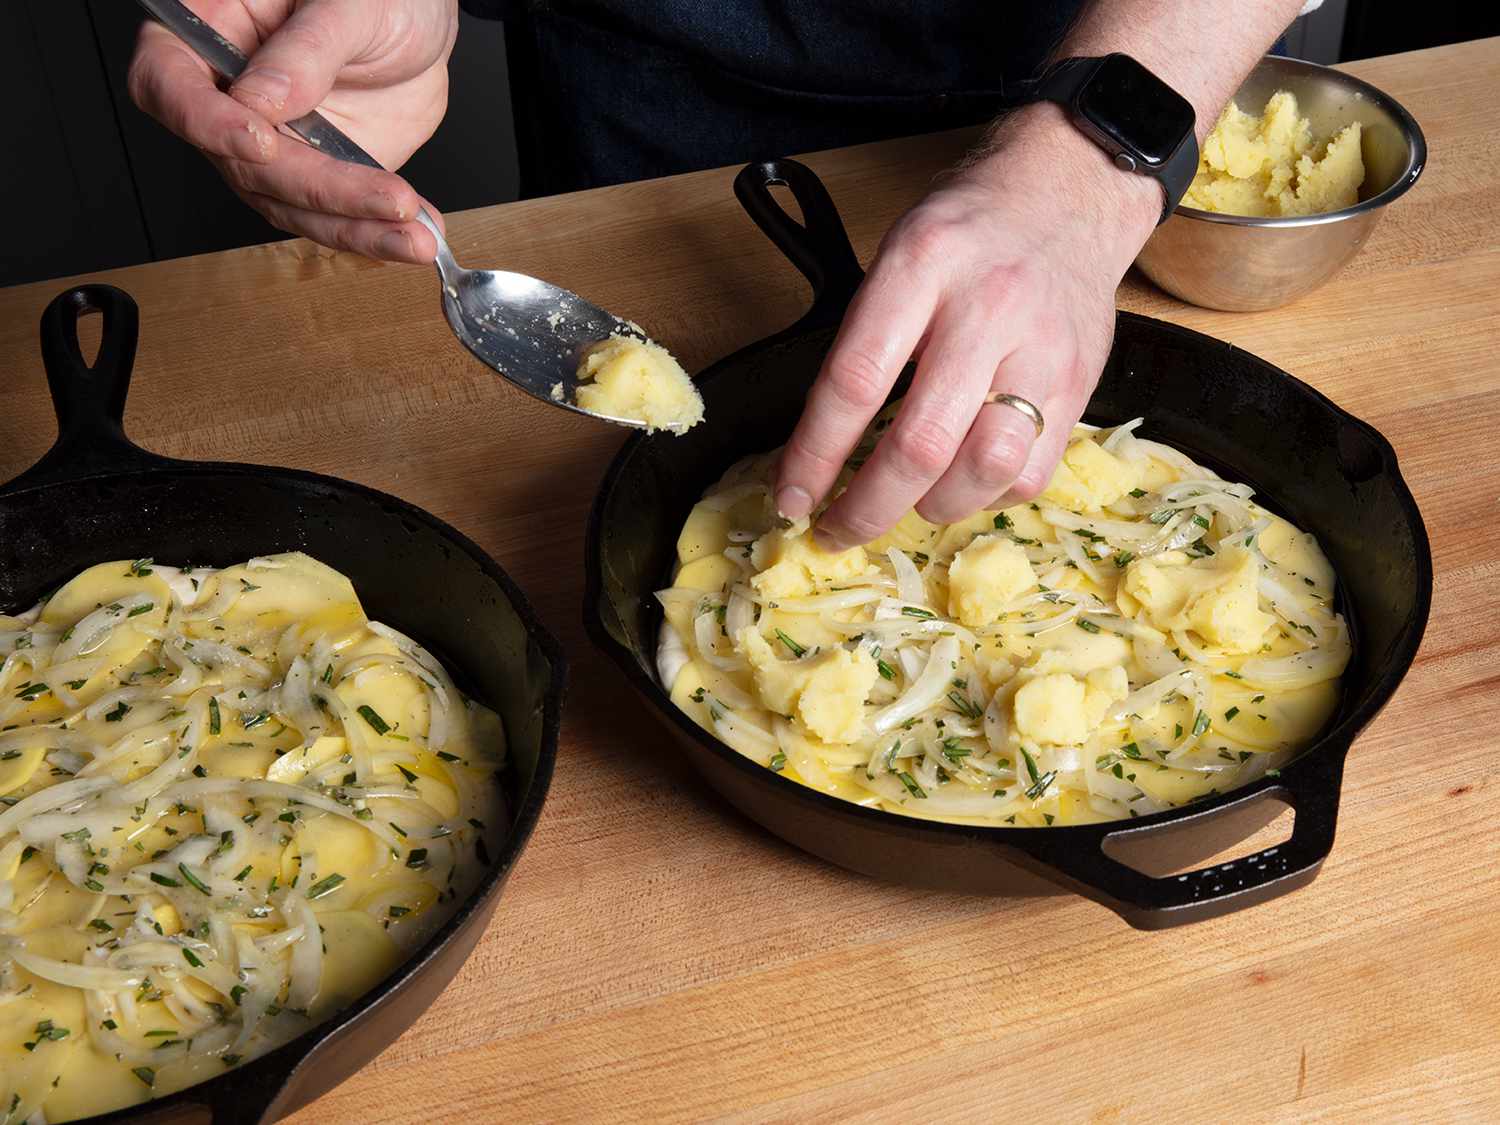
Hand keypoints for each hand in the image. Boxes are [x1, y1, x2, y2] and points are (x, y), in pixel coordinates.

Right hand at [128, 0, 457, 262]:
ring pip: (289, 204)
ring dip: (354, 227)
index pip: (168, 85)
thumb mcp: (349, 4)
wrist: (419, 25)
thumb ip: (306, 49)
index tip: (259, 143)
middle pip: (243, 164)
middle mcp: (230, 99)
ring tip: (414, 237)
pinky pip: (331, 217)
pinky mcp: (314, 176)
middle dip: (319, 189)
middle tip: (388, 198)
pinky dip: (375, 233)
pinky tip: (411, 238)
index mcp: (211, 31)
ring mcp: (271, 145)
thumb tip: (262, 101)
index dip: (206, 122)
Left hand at [774, 104, 1162, 548]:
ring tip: (908, 505)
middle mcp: (987, 307)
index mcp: (920, 265)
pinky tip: (963, 482)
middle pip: (921, 442)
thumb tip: (818, 451)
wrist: (1071, 191)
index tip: (791, 497)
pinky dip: (986, 497)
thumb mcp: (898, 255)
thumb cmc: (967, 232)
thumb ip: (865, 342)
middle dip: (867, 507)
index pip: (854, 380)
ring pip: (985, 467)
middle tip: (837, 531)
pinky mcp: (1082, 384)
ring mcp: (1043, 350)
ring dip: (933, 508)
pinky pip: (1031, 472)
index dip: (815, 454)